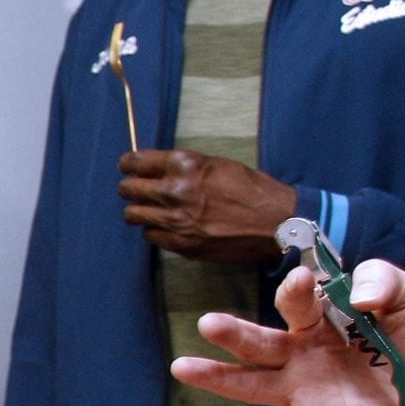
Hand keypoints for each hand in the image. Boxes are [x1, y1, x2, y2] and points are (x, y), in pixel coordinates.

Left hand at [117, 149, 295, 260]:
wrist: (277, 222)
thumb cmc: (252, 190)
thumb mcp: (217, 165)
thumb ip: (184, 167)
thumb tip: (156, 168)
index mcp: (185, 165)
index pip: (135, 162)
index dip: (128, 165)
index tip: (127, 167)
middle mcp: (175, 191)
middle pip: (128, 189)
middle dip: (129, 188)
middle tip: (134, 189)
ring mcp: (176, 220)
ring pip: (133, 215)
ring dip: (139, 211)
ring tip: (150, 209)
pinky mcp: (181, 243)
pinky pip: (151, 236)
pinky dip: (155, 230)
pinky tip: (168, 226)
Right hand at [169, 260, 404, 405]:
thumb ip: (384, 281)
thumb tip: (356, 293)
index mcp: (323, 321)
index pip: (299, 303)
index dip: (297, 292)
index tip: (301, 280)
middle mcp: (305, 356)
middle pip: (260, 343)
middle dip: (233, 334)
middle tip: (207, 323)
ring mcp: (308, 393)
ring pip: (254, 385)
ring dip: (218, 379)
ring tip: (183, 369)